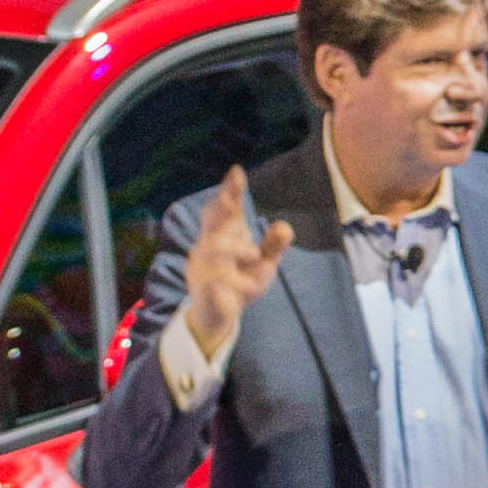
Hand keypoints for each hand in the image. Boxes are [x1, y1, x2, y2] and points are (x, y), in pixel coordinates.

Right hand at [176, 166, 287, 363]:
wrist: (219, 316)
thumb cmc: (240, 282)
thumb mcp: (263, 264)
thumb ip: (273, 246)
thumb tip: (285, 226)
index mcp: (225, 234)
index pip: (226, 208)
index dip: (230, 190)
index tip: (237, 171)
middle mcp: (210, 245)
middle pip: (211, 221)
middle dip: (220, 209)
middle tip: (230, 200)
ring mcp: (203, 265)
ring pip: (213, 249)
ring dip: (233, 248)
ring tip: (254, 254)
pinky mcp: (204, 288)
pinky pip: (215, 281)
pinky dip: (235, 282)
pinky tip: (251, 287)